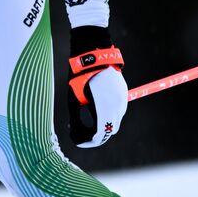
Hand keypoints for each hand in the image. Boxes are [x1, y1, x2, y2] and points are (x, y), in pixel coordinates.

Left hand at [66, 26, 127, 148]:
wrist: (93, 54)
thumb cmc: (80, 76)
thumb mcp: (74, 100)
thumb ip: (76, 119)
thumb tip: (75, 135)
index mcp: (106, 106)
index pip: (103, 132)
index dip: (92, 141)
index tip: (82, 142)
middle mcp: (118, 103)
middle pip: (112, 128)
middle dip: (99, 134)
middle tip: (84, 136)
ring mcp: (122, 97)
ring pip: (116, 119)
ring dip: (105, 124)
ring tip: (88, 124)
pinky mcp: (123, 92)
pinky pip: (118, 109)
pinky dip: (109, 114)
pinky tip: (96, 112)